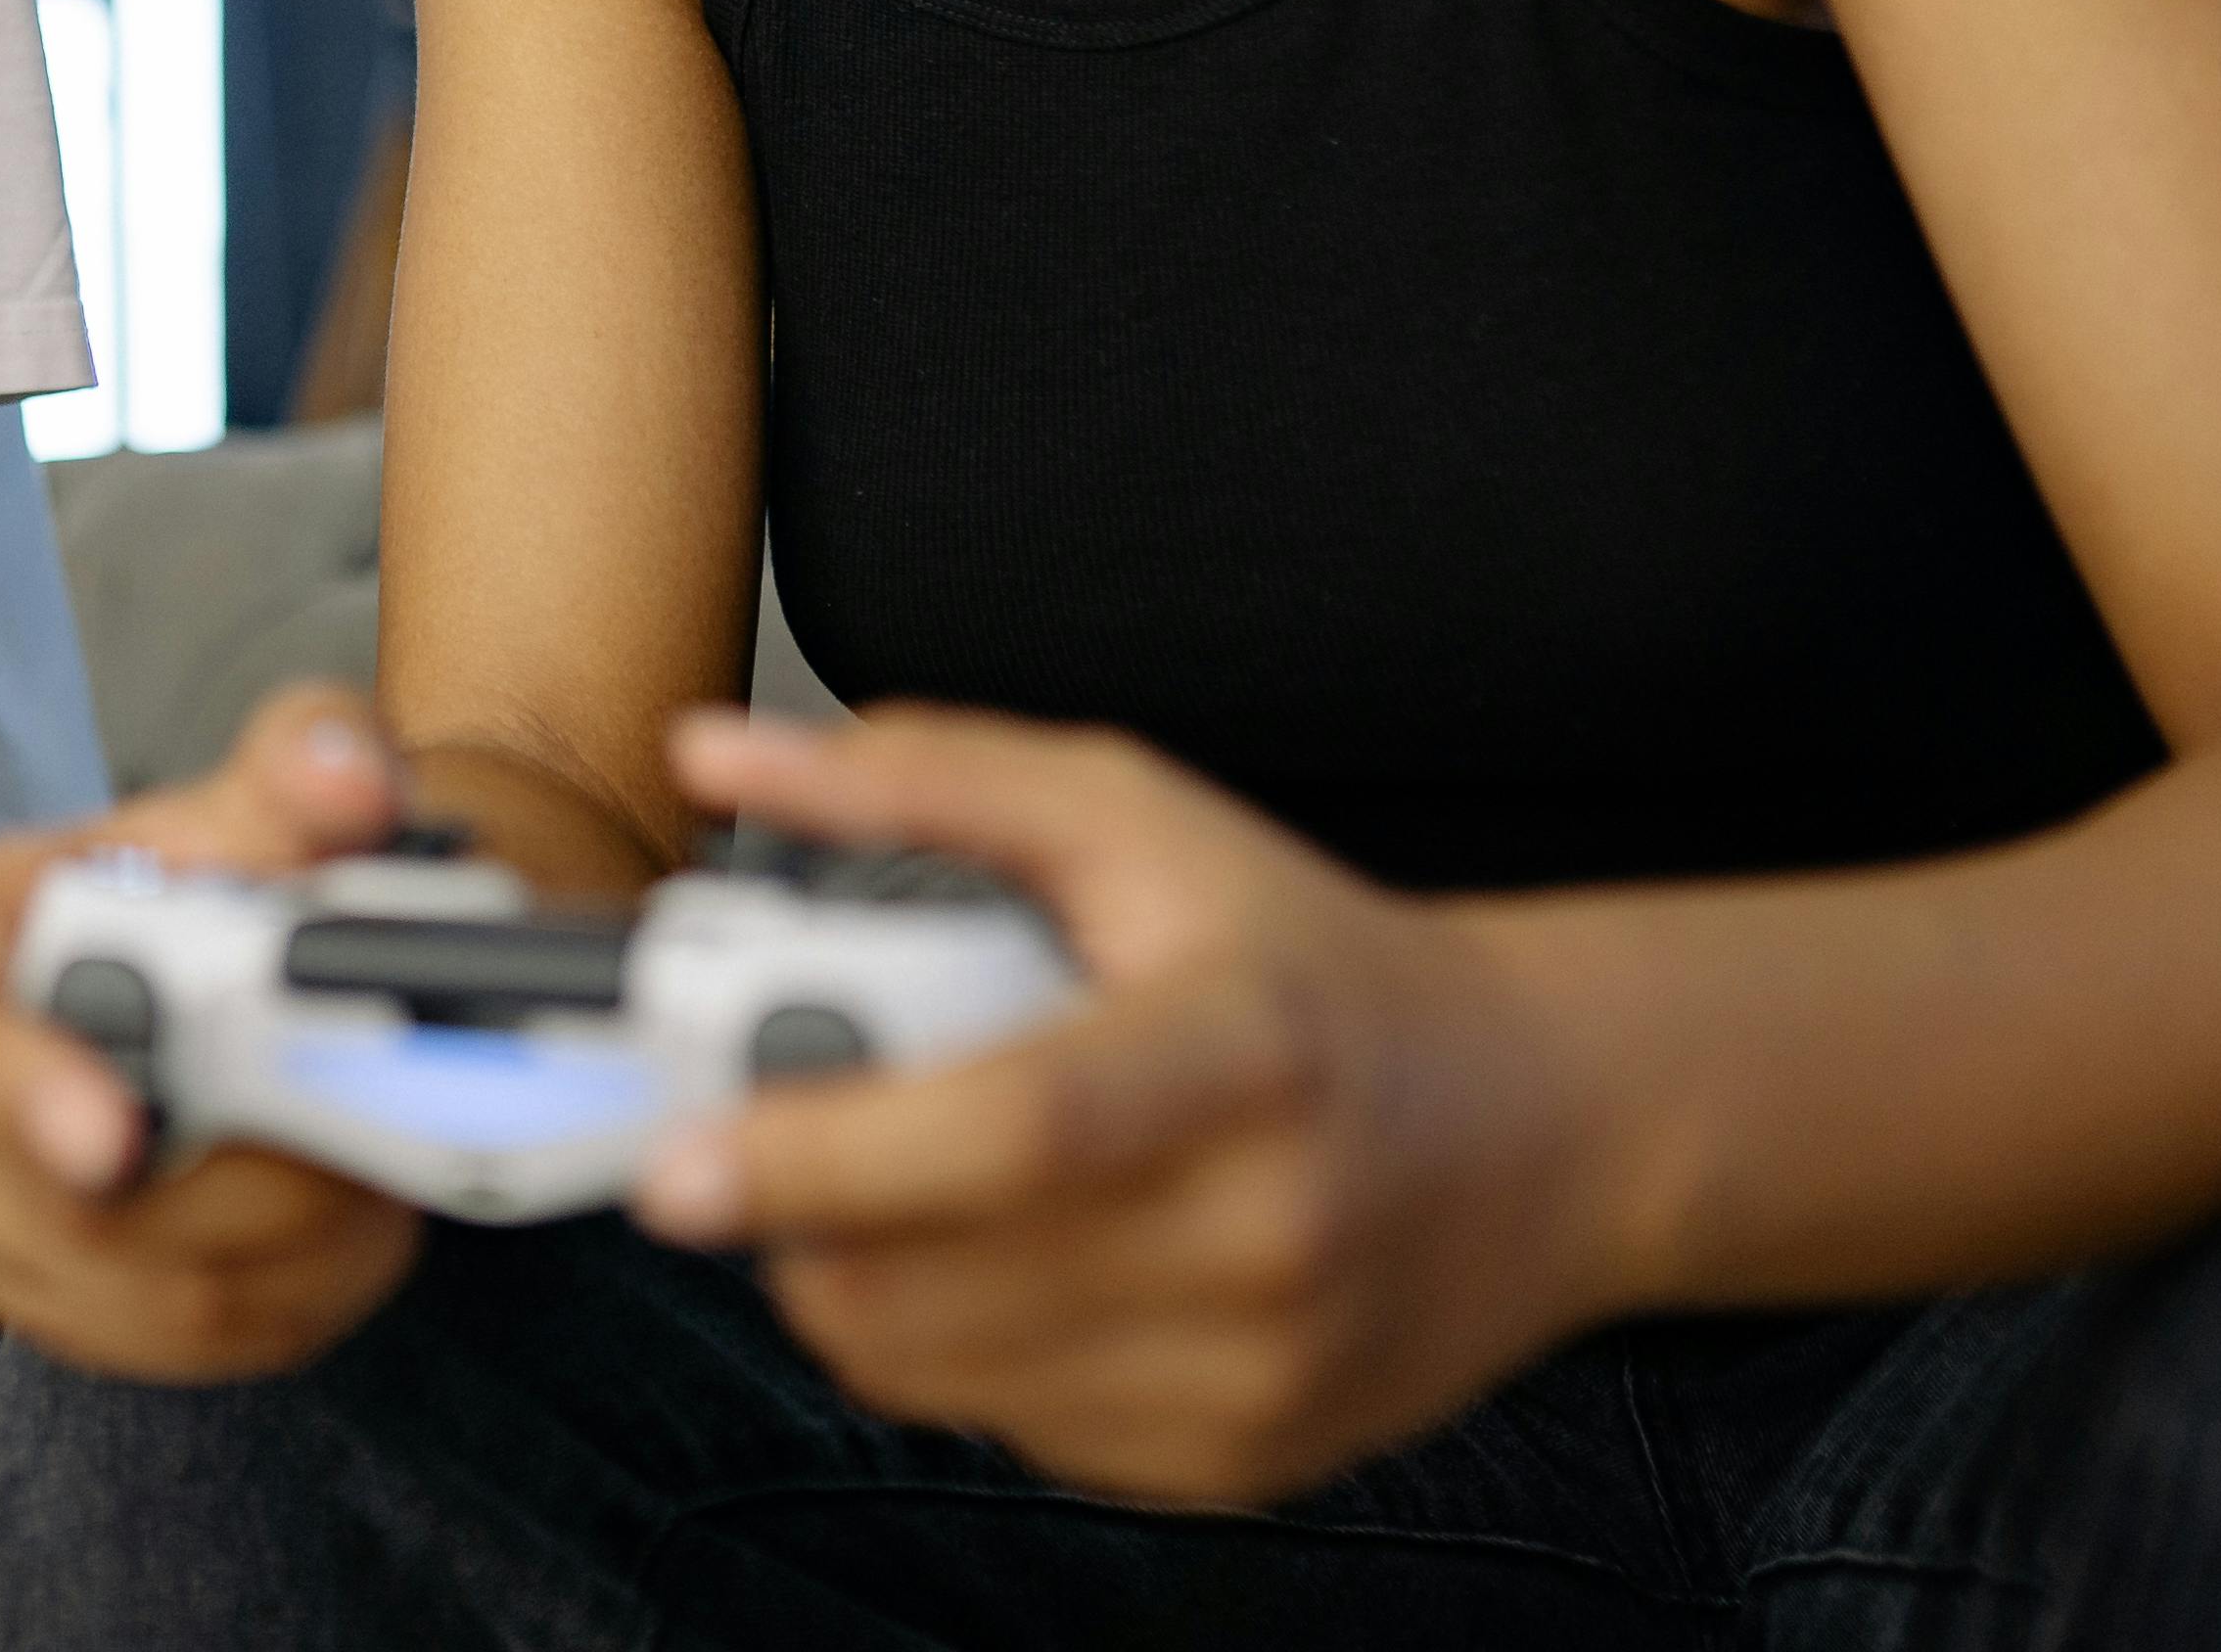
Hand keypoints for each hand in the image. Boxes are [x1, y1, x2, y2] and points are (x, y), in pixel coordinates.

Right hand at [0, 681, 431, 1381]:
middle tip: (367, 1112)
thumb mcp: (262, 798)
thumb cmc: (219, 883)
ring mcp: (10, 1226)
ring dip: (305, 1228)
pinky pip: (213, 1339)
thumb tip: (346, 778)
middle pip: (76, 1200)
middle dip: (248, 1170)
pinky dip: (316, 1281)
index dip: (9, 1085)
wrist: (246, 977)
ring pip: (169, 1286)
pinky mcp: (90, 1311)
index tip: (116, 1139)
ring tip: (377, 1141)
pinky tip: (355, 1205)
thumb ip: (309, 761)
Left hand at [631, 707, 1621, 1504]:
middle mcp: (1262, 1232)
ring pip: (935, 1373)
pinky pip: (1005, 1430)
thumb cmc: (1313, 965)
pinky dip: (959, 1344)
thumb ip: (921, 781)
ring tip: (908, 1178)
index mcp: (1242, 1052)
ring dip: (857, 1281)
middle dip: (794, 1216)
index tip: (680, 1163)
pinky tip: (1021, 1253)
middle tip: (771, 1134)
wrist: (1541, 1128)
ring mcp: (1253, 1371)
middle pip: (934, 1279)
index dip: (825, 1150)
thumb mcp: (1138, 824)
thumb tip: (719, 756)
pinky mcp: (1234, 1463)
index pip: (1009, 1129)